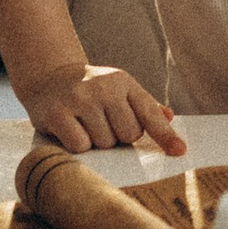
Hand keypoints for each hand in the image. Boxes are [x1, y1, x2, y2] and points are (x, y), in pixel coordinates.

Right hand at [15, 58, 186, 155]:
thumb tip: (170, 117)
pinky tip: (70, 131)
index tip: (179, 152)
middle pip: (128, 135)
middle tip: (102, 125)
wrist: (48, 76)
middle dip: (118, 138)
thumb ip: (143, 106)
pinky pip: (81, 147)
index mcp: (124, 82)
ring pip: (105, 143)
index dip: (165, 135)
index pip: (150, 113)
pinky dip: (78, 147)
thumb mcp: (118, 90)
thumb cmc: (89, 90)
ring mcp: (81, 99)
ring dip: (96, 143)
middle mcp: (104, 88)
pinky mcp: (59, 113)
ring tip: (84, 125)